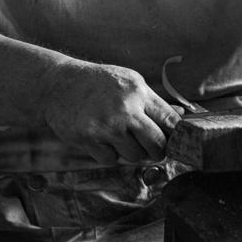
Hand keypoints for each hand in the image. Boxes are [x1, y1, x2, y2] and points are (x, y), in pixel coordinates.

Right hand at [41, 59, 182, 165]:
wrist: (58, 84)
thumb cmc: (98, 83)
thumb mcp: (128, 82)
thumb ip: (153, 102)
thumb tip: (183, 116)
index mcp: (138, 92)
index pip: (170, 121)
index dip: (176, 136)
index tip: (175, 142)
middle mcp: (125, 109)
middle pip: (157, 145)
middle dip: (158, 151)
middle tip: (152, 150)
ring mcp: (106, 125)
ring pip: (135, 156)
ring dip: (131, 153)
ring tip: (121, 138)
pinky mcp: (88, 138)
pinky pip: (111, 159)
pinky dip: (109, 154)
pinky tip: (101, 139)